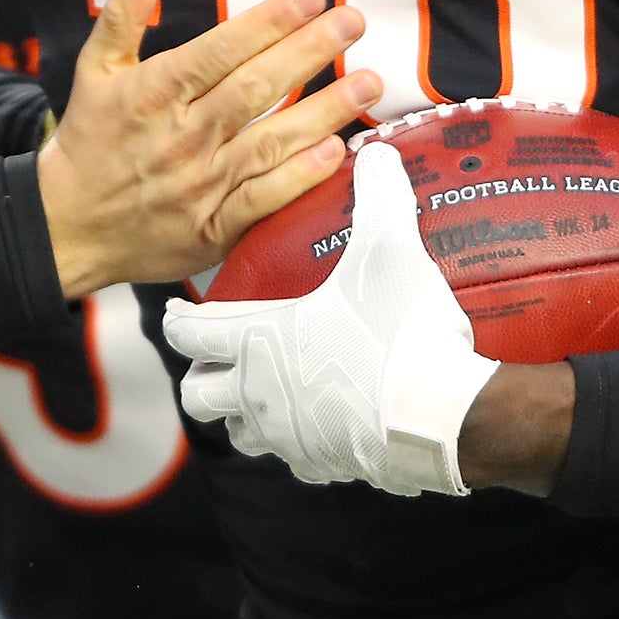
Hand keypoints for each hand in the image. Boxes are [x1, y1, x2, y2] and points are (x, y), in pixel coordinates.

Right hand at [37, 0, 377, 297]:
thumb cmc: (89, 143)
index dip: (267, 22)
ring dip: (323, 112)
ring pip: (270, 143)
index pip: (219, 50)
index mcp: (153, 93)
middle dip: (309, 52)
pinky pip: (263, 201)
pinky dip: (299, 178)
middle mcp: (181, 137)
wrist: (66, 229)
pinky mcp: (213, 229)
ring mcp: (200, 186)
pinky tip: (335, 152)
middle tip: (353, 21)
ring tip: (367, 82)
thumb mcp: (94, 71)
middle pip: (255, 88)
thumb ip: (124, 13)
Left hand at [160, 137, 499, 496]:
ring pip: (240, 432)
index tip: (177, 315)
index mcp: (257, 341)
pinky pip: (295, 457)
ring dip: (243, 412)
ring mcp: (289, 437)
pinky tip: (321, 420)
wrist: (441, 418)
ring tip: (264, 389)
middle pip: (199, 396)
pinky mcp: (324, 465)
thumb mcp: (390, 250)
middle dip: (200, 376)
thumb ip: (379, 197)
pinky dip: (296, 440)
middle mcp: (259, 394)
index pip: (191, 335)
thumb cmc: (401, 334)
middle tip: (216, 358)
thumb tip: (373, 153)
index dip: (178, 322)